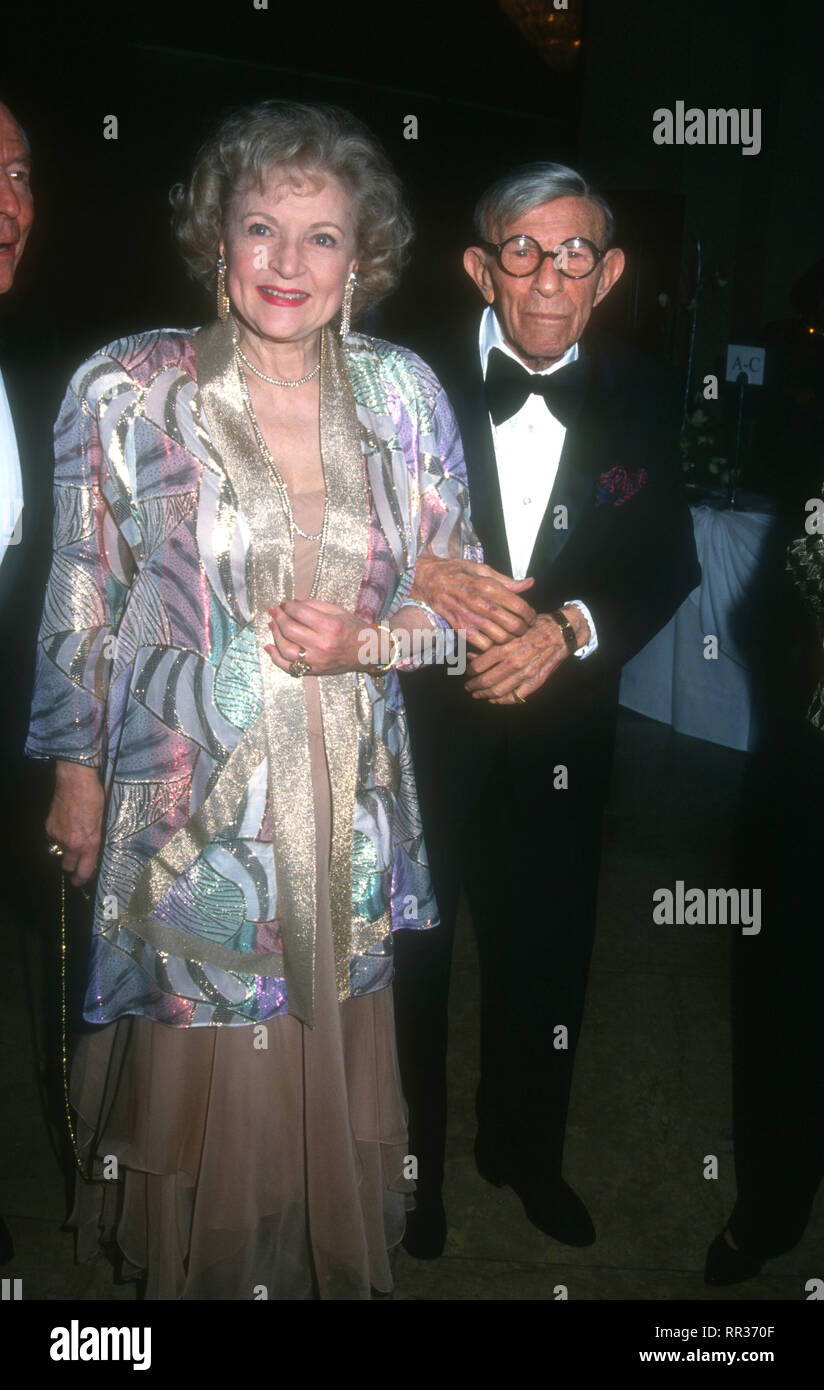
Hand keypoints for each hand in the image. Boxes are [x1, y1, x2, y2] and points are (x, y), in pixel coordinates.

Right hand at [45, 761, 104, 886]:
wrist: (76, 781)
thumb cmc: (95, 797)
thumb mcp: (102, 822)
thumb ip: (96, 839)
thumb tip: (93, 850)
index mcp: (90, 843)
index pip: (83, 872)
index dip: (82, 879)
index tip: (81, 880)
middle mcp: (73, 843)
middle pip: (67, 867)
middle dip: (72, 866)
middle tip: (77, 861)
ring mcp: (59, 836)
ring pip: (60, 851)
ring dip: (65, 848)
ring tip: (74, 835)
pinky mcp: (49, 827)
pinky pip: (53, 839)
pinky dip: (58, 836)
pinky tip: (66, 824)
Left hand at [266, 599, 372, 675]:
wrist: (367, 651)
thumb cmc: (353, 628)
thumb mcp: (337, 611)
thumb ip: (313, 606)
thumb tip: (291, 604)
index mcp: (330, 627)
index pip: (300, 613)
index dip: (288, 606)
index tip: (284, 603)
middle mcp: (322, 645)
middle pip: (290, 630)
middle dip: (279, 618)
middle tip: (275, 611)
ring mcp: (317, 661)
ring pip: (286, 649)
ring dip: (275, 635)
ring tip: (272, 624)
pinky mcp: (314, 671)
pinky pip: (289, 667)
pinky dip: (276, 657)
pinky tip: (269, 647)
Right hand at [410, 555, 535, 650]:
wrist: (427, 578)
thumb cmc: (456, 571)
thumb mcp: (482, 569)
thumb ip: (507, 581)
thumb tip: (530, 583)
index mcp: (489, 586)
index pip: (520, 606)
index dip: (530, 615)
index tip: (531, 617)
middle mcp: (480, 603)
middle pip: (513, 625)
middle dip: (523, 629)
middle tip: (523, 628)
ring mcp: (469, 617)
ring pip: (500, 638)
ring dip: (509, 639)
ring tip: (509, 635)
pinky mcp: (460, 628)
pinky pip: (483, 645)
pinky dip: (490, 646)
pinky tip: (491, 639)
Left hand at [464, 607, 589, 703]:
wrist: (561, 632)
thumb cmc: (534, 627)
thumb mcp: (511, 630)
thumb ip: (491, 644)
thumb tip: (471, 656)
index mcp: (506, 647)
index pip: (479, 666)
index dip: (469, 672)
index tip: (466, 673)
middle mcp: (515, 662)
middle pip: (486, 681)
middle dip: (473, 686)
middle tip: (468, 687)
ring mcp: (526, 673)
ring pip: (499, 691)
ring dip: (485, 695)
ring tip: (478, 695)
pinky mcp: (537, 681)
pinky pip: (516, 697)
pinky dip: (503, 701)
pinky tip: (495, 699)